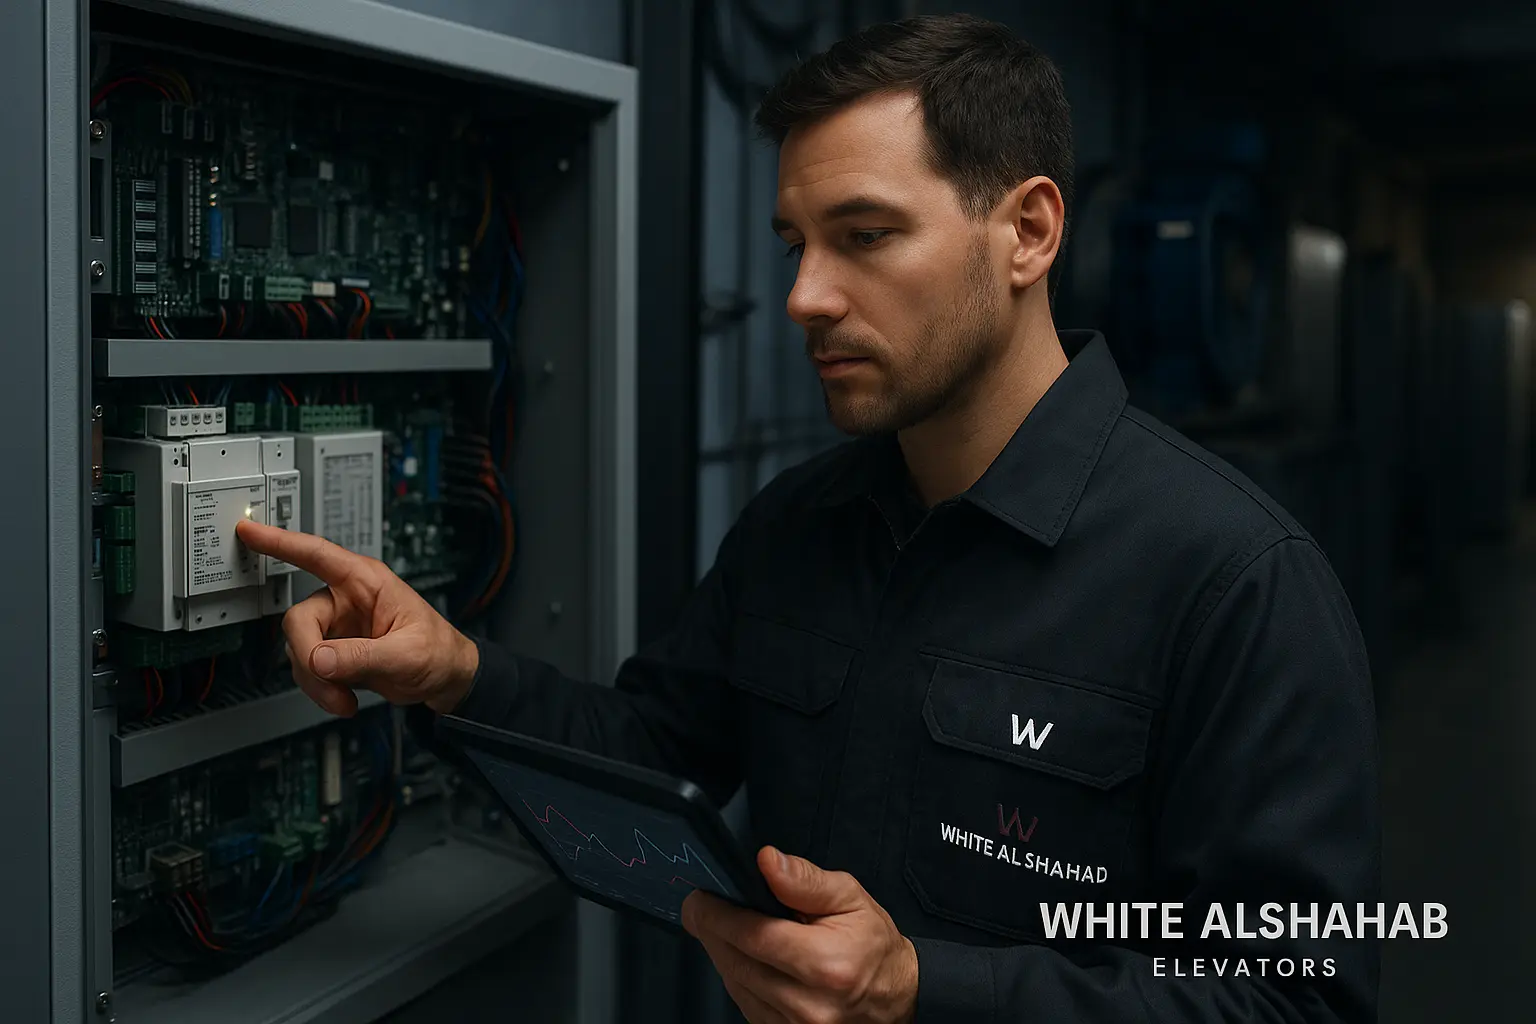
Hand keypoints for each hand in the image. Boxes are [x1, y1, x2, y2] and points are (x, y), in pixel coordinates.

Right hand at [234, 519, 479, 716]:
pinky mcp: (332, 651)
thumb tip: (319, 659)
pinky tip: (345, 699)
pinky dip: (320, 690)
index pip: (317, 555)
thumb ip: (363, 656)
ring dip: (316, 682)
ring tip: (345, 700)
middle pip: (299, 620)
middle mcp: (345, 600)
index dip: (280, 542)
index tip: (249, 530)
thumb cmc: (438, 651)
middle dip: (308, 657)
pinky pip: (307, 669)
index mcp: (366, 582)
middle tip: (327, 680)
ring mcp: (336, 627)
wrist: (445, 678)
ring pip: (299, 650)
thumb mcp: (407, 653)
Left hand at [681, 846, 917, 1023]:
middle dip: (712, 931)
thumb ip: (805, 880)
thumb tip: (768, 861)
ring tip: (721, 927)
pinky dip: (737, 977)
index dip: (717, 915)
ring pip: (735, 985)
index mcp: (825, 965)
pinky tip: (742, 956)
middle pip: (736, 962)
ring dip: (722, 954)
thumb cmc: (873, 946)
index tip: (700, 899)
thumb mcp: (850, 898)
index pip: (752, 936)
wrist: (895, 996)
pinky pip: (745, 1004)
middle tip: (701, 907)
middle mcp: (808, 1004)